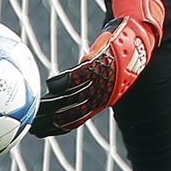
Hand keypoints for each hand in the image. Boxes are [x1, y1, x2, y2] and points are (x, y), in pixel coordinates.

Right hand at [30, 0, 165, 136]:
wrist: (140, 38)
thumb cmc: (121, 54)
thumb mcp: (103, 73)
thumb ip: (85, 79)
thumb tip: (63, 84)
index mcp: (101, 101)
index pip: (74, 121)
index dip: (55, 128)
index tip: (37, 132)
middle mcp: (101, 95)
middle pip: (71, 114)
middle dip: (49, 121)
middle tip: (30, 125)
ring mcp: (101, 80)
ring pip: (74, 97)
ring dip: (54, 104)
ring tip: (35, 106)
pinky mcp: (100, 64)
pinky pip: (80, 76)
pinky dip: (65, 81)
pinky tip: (51, 84)